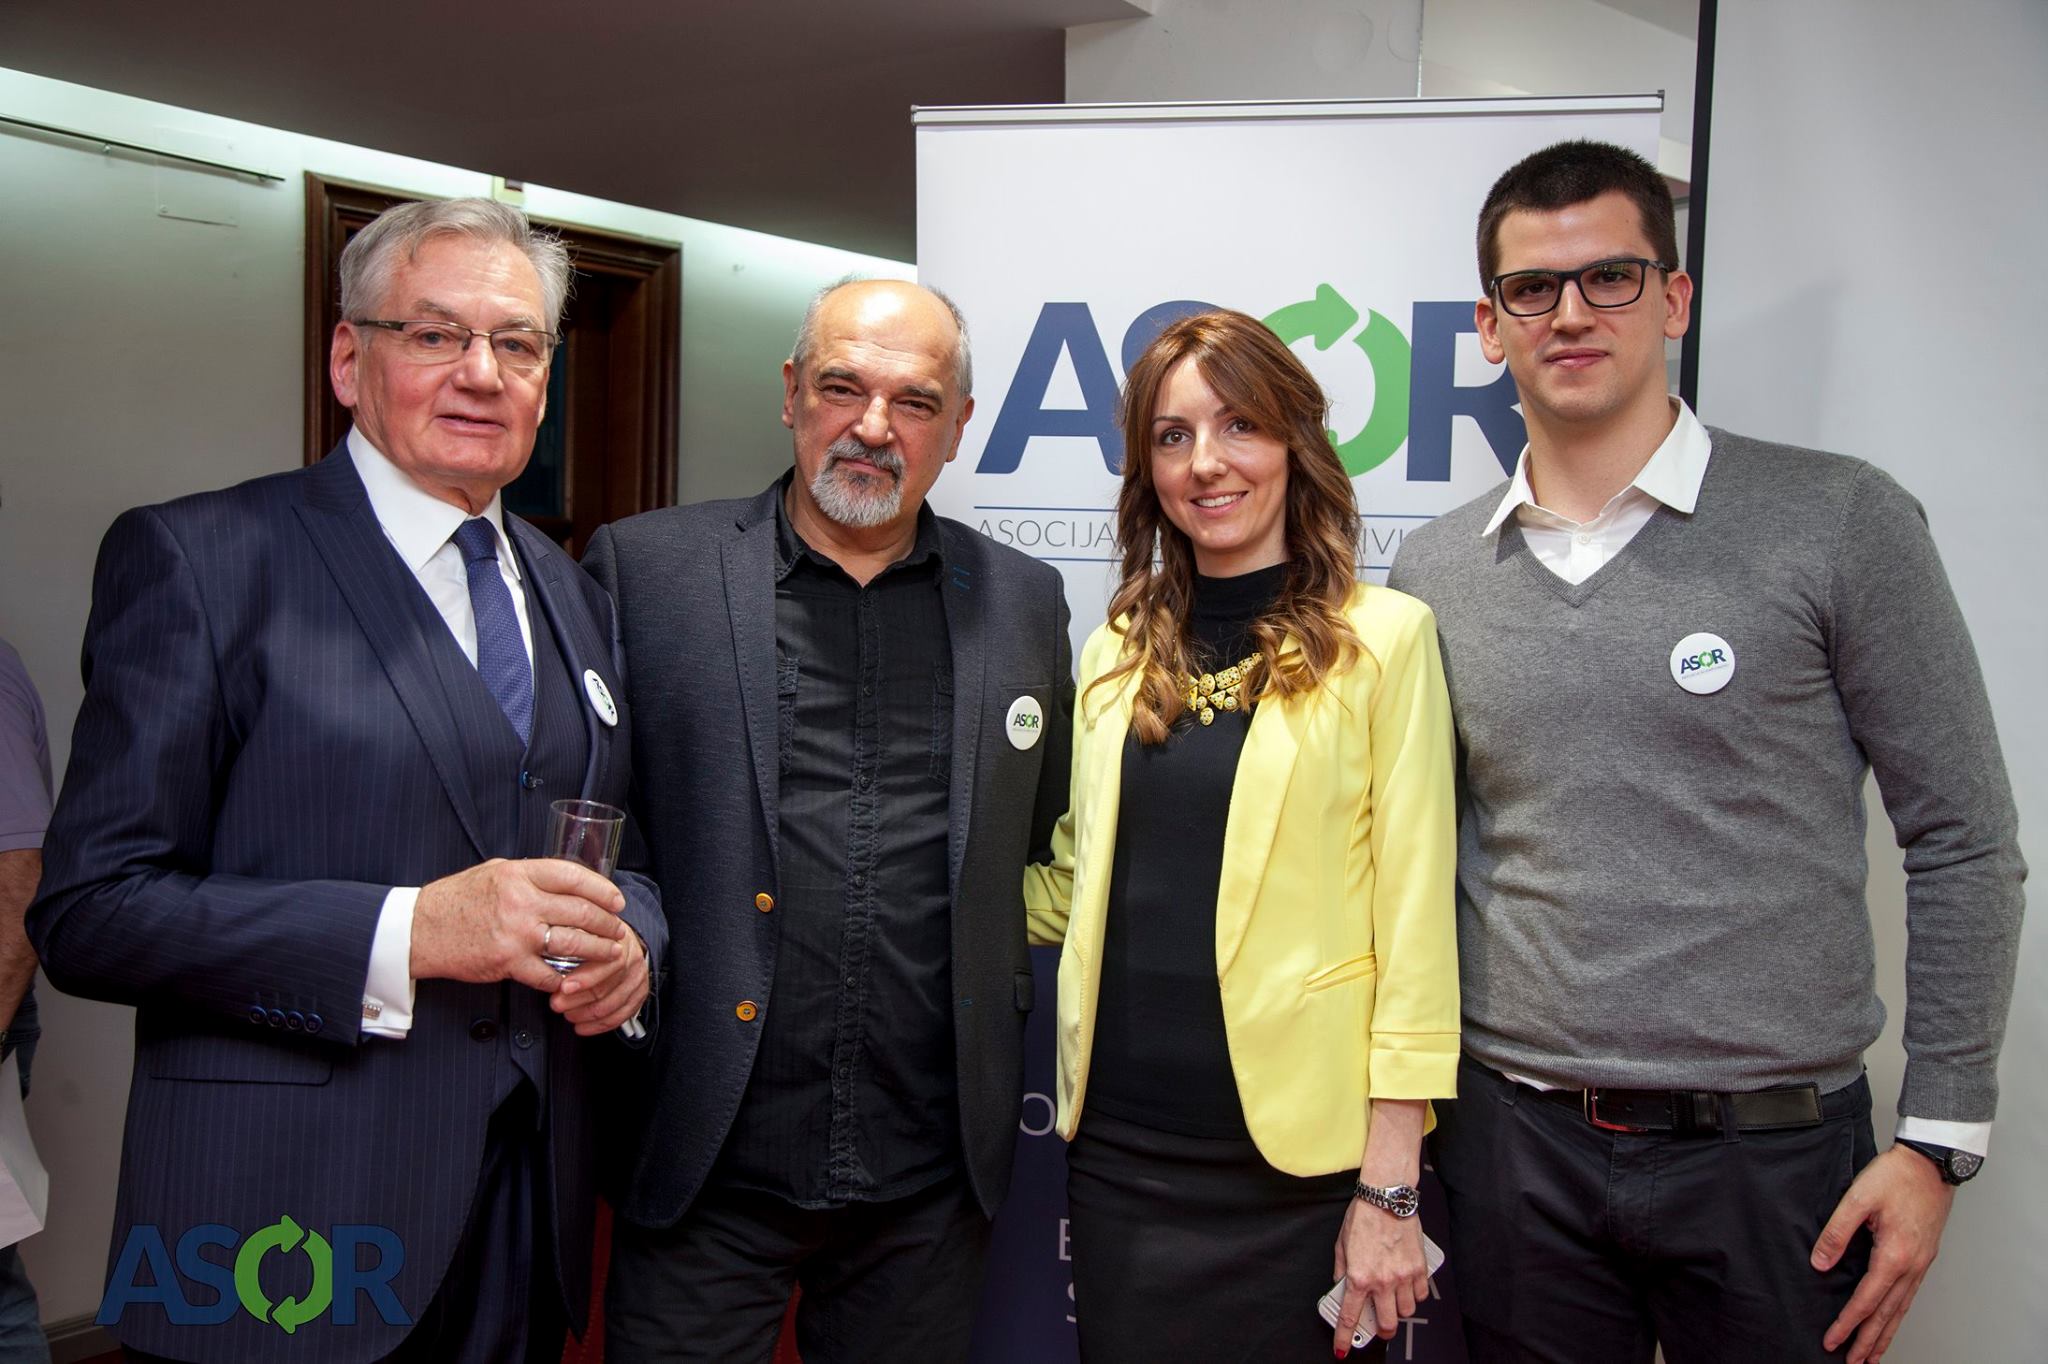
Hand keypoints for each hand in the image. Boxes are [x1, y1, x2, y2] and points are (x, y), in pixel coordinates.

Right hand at [411, 858, 628, 994]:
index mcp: (519, 874)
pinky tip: (574, 978)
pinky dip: (565, 978)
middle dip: (608, 924)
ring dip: (598, 951)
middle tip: (618, 931)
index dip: (603, 889)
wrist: (419, 929)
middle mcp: (521, 901)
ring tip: (609, 954)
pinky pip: (548, 974)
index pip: (574, 876)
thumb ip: (528, 876)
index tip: (617, 901)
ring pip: (573, 943)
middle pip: (581, 911)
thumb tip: (564, 881)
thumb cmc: (456, 900)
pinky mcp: (508, 961)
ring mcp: (516, 933)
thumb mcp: (494, 873)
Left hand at [553, 925, 651, 1035]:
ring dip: (586, 1014)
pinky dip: (600, 1025)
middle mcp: (632, 959)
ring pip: (612, 1004)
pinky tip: (583, 1027)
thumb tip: (548, 958)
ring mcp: (638, 978)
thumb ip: (573, 942)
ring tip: (567, 1014)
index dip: (584, 978)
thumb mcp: (585, 931)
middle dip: (578, 1000)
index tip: (563, 987)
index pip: (605, 963)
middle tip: (557, 1004)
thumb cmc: (597, 938)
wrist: (621, 941)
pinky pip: (621, 1015)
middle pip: (606, 986)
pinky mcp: (639, 994)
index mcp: (618, 941)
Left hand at [1332, 1199, 1429, 1355]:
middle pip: (1387, 1324)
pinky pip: (1421, 1295)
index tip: (1342, 1348)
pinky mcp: (1419, 1268)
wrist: (1386, 1197)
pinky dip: (1414, 1296)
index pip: (1351, 1317)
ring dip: (1399, 1310)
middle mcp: (1383, 1281)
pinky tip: (1407, 1287)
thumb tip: (1342, 1284)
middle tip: (1379, 1325)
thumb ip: (1342, 1269)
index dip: (1344, 1337)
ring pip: (1406, 1311)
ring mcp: (1403, 1276)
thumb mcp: (1341, 1244)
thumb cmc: (1363, 1216)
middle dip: (1382, 1330)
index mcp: (1359, 1277)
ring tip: (1392, 1299)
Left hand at [1812, 1144, 1955, 1362]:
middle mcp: (1912, 1266)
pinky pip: (1909, 1296)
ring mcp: (1921, 1264)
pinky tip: (1891, 1320)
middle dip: (1869, 1341)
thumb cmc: (1896, 1176)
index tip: (1832, 1341)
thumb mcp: (1858, 1198)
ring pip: (1901, 1309)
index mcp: (1895, 1255)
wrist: (1931, 1163)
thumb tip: (1820, 1264)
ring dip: (1886, 1333)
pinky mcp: (1923, 1257)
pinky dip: (1898, 1314)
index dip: (1848, 1323)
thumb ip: (1837, 1232)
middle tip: (1853, 1363)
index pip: (1867, 1300)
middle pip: (1887, 1314)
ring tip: (1873, 1355)